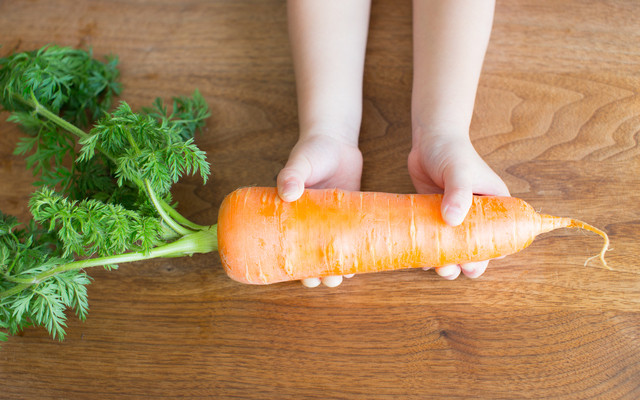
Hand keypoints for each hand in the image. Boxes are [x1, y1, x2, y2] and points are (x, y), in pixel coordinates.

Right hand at [277, 133, 362, 286]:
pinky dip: (359, 248)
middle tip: (331, 281)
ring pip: (336, 251)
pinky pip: (355, 235)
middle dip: (322, 274)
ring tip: (349, 276)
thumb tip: (287, 192)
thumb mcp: (299, 163)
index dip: (298, 268)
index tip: (306, 279)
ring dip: (341, 266)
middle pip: (315, 257)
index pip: (292, 250)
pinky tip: (368, 259)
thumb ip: (291, 175)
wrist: (335, 139)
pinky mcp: (352, 212)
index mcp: (294, 217)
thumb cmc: (312, 151)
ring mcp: (333, 220)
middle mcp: (313, 223)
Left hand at [408, 130, 509, 279]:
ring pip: (455, 249)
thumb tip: (453, 220)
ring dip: (447, 263)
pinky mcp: (435, 217)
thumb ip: (458, 193)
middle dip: (467, 264)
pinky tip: (420, 259)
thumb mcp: (459, 171)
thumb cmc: (451, 151)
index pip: (502, 238)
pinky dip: (430, 252)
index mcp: (496, 206)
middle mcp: (478, 216)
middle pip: (478, 249)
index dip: (491, 254)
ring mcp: (456, 218)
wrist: (428, 139)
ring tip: (435, 267)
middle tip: (452, 268)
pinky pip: (436, 241)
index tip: (473, 263)